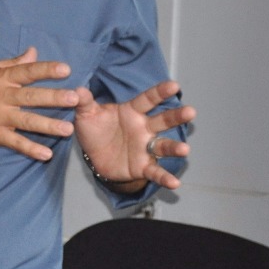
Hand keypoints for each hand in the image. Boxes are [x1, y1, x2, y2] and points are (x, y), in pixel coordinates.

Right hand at [0, 47, 80, 160]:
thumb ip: (14, 63)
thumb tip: (34, 51)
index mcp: (2, 79)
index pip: (27, 72)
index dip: (46, 70)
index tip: (66, 70)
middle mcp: (2, 97)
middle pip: (31, 97)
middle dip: (53, 98)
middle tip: (74, 98)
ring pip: (27, 121)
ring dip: (48, 126)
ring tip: (67, 130)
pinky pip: (15, 142)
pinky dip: (30, 149)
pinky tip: (46, 154)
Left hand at [74, 79, 194, 189]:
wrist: (95, 157)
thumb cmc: (96, 130)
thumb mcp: (87, 115)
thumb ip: (84, 102)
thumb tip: (77, 90)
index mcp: (132, 112)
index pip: (147, 100)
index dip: (160, 92)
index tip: (174, 85)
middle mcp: (144, 128)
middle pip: (163, 121)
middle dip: (177, 116)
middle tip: (191, 112)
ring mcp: (145, 148)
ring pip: (164, 146)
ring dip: (175, 148)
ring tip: (185, 149)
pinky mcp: (143, 166)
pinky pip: (156, 172)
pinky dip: (165, 178)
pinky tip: (175, 184)